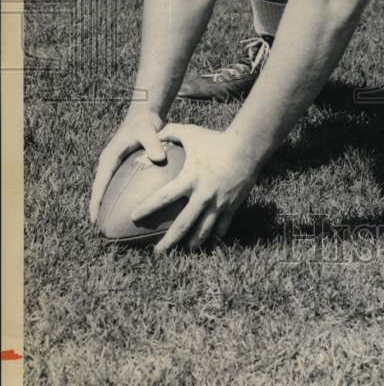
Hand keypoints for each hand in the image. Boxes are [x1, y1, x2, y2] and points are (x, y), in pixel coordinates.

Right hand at [89, 107, 165, 224]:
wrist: (145, 113)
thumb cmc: (145, 121)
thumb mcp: (148, 130)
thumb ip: (153, 143)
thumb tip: (160, 158)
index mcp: (109, 159)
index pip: (100, 185)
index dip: (96, 203)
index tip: (94, 221)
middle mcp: (109, 165)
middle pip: (101, 193)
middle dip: (100, 212)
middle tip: (102, 233)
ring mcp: (116, 168)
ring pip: (110, 192)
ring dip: (111, 209)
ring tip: (116, 230)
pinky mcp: (125, 169)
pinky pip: (122, 188)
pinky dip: (125, 200)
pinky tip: (139, 213)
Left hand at [129, 123, 260, 254]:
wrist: (248, 148)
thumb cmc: (217, 140)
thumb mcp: (192, 133)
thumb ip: (171, 133)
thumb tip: (156, 132)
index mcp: (190, 179)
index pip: (163, 197)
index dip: (147, 208)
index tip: (133, 217)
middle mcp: (203, 196)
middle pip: (183, 225)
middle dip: (169, 242)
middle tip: (157, 253)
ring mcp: (218, 203)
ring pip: (203, 231)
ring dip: (192, 244)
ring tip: (183, 252)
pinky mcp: (231, 206)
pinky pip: (222, 227)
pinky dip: (214, 236)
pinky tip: (209, 242)